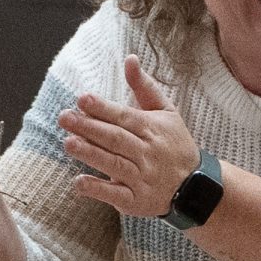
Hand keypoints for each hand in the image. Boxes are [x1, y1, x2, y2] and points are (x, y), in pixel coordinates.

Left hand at [59, 55, 198, 216]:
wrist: (196, 186)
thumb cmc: (174, 144)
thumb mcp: (167, 112)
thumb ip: (145, 87)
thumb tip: (129, 59)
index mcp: (153, 129)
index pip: (125, 117)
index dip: (103, 108)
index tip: (82, 99)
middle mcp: (147, 153)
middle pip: (116, 139)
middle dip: (89, 128)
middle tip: (64, 117)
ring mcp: (142, 178)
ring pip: (114, 164)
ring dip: (90, 154)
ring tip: (68, 143)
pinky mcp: (136, 201)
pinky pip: (116, 195)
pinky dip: (98, 189)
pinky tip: (79, 182)